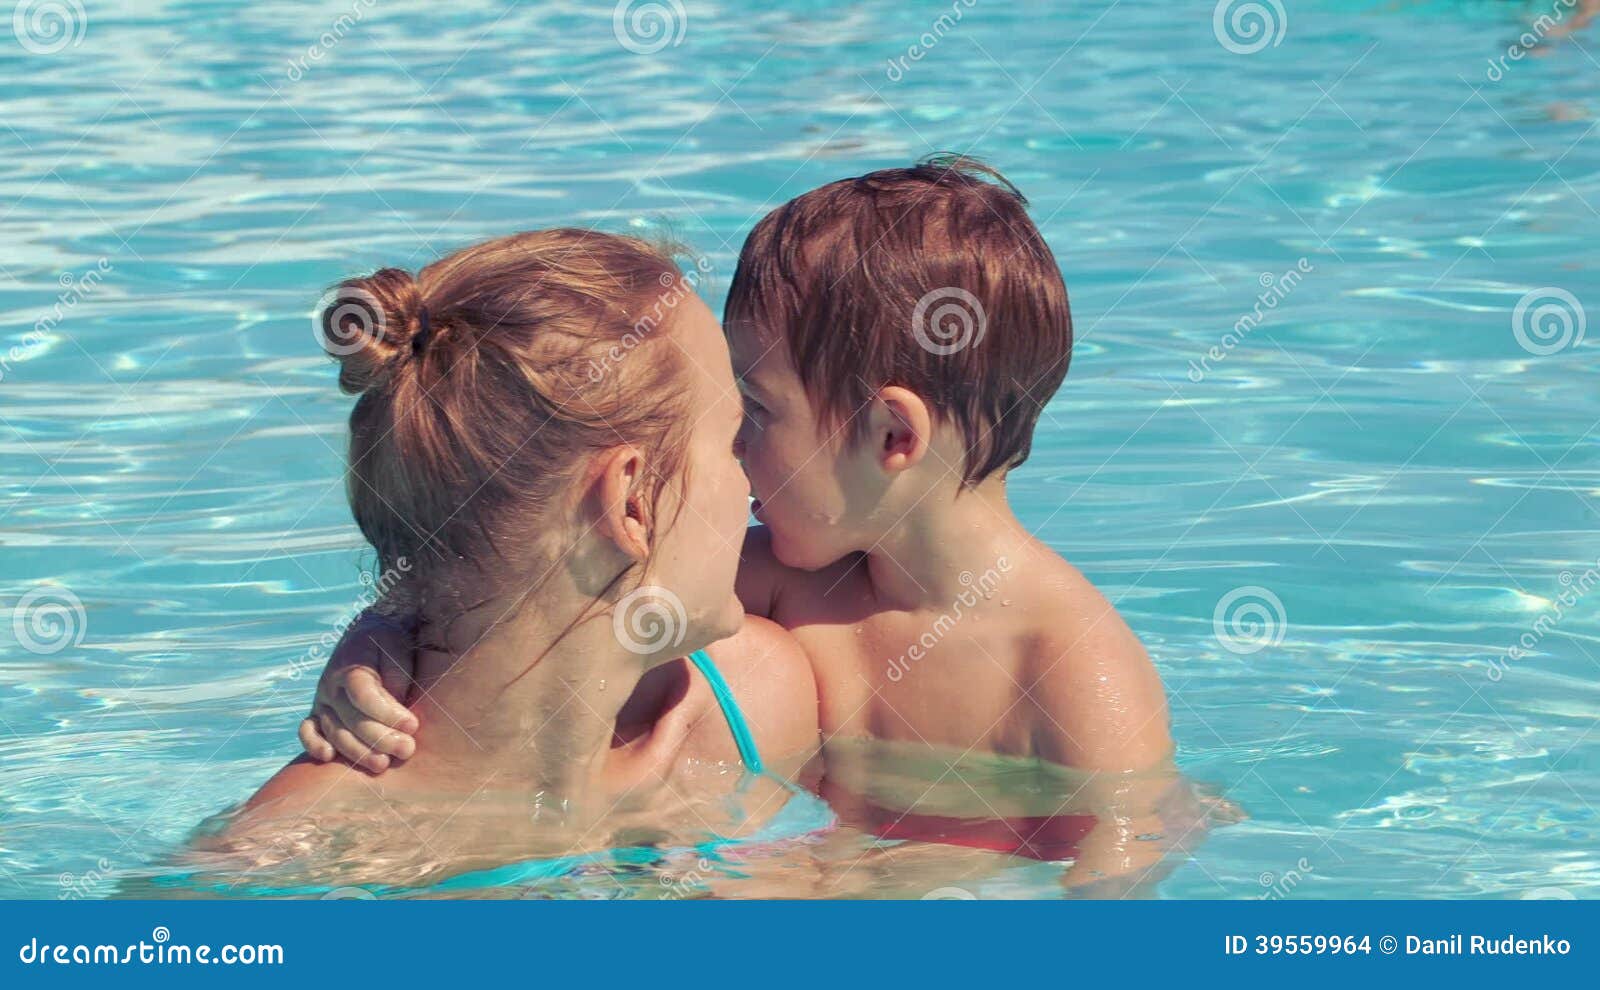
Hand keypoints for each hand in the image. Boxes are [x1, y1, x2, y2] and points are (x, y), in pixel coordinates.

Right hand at [299, 613, 419, 771]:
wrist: (367, 636)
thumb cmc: (389, 645)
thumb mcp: (398, 652)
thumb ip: (397, 678)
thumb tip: (397, 709)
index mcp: (352, 667)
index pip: (365, 695)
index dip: (387, 713)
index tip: (412, 725)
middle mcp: (331, 686)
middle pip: (352, 719)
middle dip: (381, 738)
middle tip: (407, 749)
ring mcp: (322, 701)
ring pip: (336, 732)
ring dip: (359, 752)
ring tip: (383, 765)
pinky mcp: (318, 714)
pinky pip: (308, 731)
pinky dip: (313, 745)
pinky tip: (329, 757)